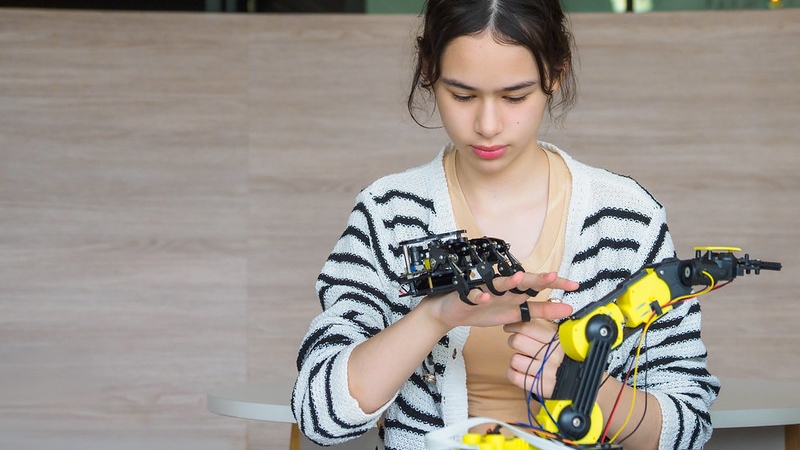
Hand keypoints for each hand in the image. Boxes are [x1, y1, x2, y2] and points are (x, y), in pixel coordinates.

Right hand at [422, 271, 575, 329]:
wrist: (453, 313)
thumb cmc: (485, 310)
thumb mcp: (517, 313)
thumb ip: (542, 311)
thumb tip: (568, 308)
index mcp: (516, 292)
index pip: (539, 285)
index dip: (556, 284)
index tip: (574, 285)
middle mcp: (503, 288)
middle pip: (522, 281)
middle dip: (537, 279)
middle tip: (553, 276)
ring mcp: (485, 290)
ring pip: (498, 284)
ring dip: (509, 282)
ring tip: (520, 279)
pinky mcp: (467, 296)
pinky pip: (473, 296)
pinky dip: (478, 297)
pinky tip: (484, 299)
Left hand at [505, 317, 565, 398]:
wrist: (588, 379)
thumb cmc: (573, 354)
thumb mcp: (565, 335)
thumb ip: (548, 324)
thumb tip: (530, 311)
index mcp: (557, 339)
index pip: (527, 327)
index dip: (514, 325)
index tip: (510, 326)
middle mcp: (551, 355)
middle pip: (517, 341)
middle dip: (514, 340)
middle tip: (518, 342)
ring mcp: (546, 372)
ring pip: (515, 359)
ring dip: (516, 358)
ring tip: (524, 358)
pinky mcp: (542, 387)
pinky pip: (515, 377)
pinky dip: (513, 372)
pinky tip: (519, 369)